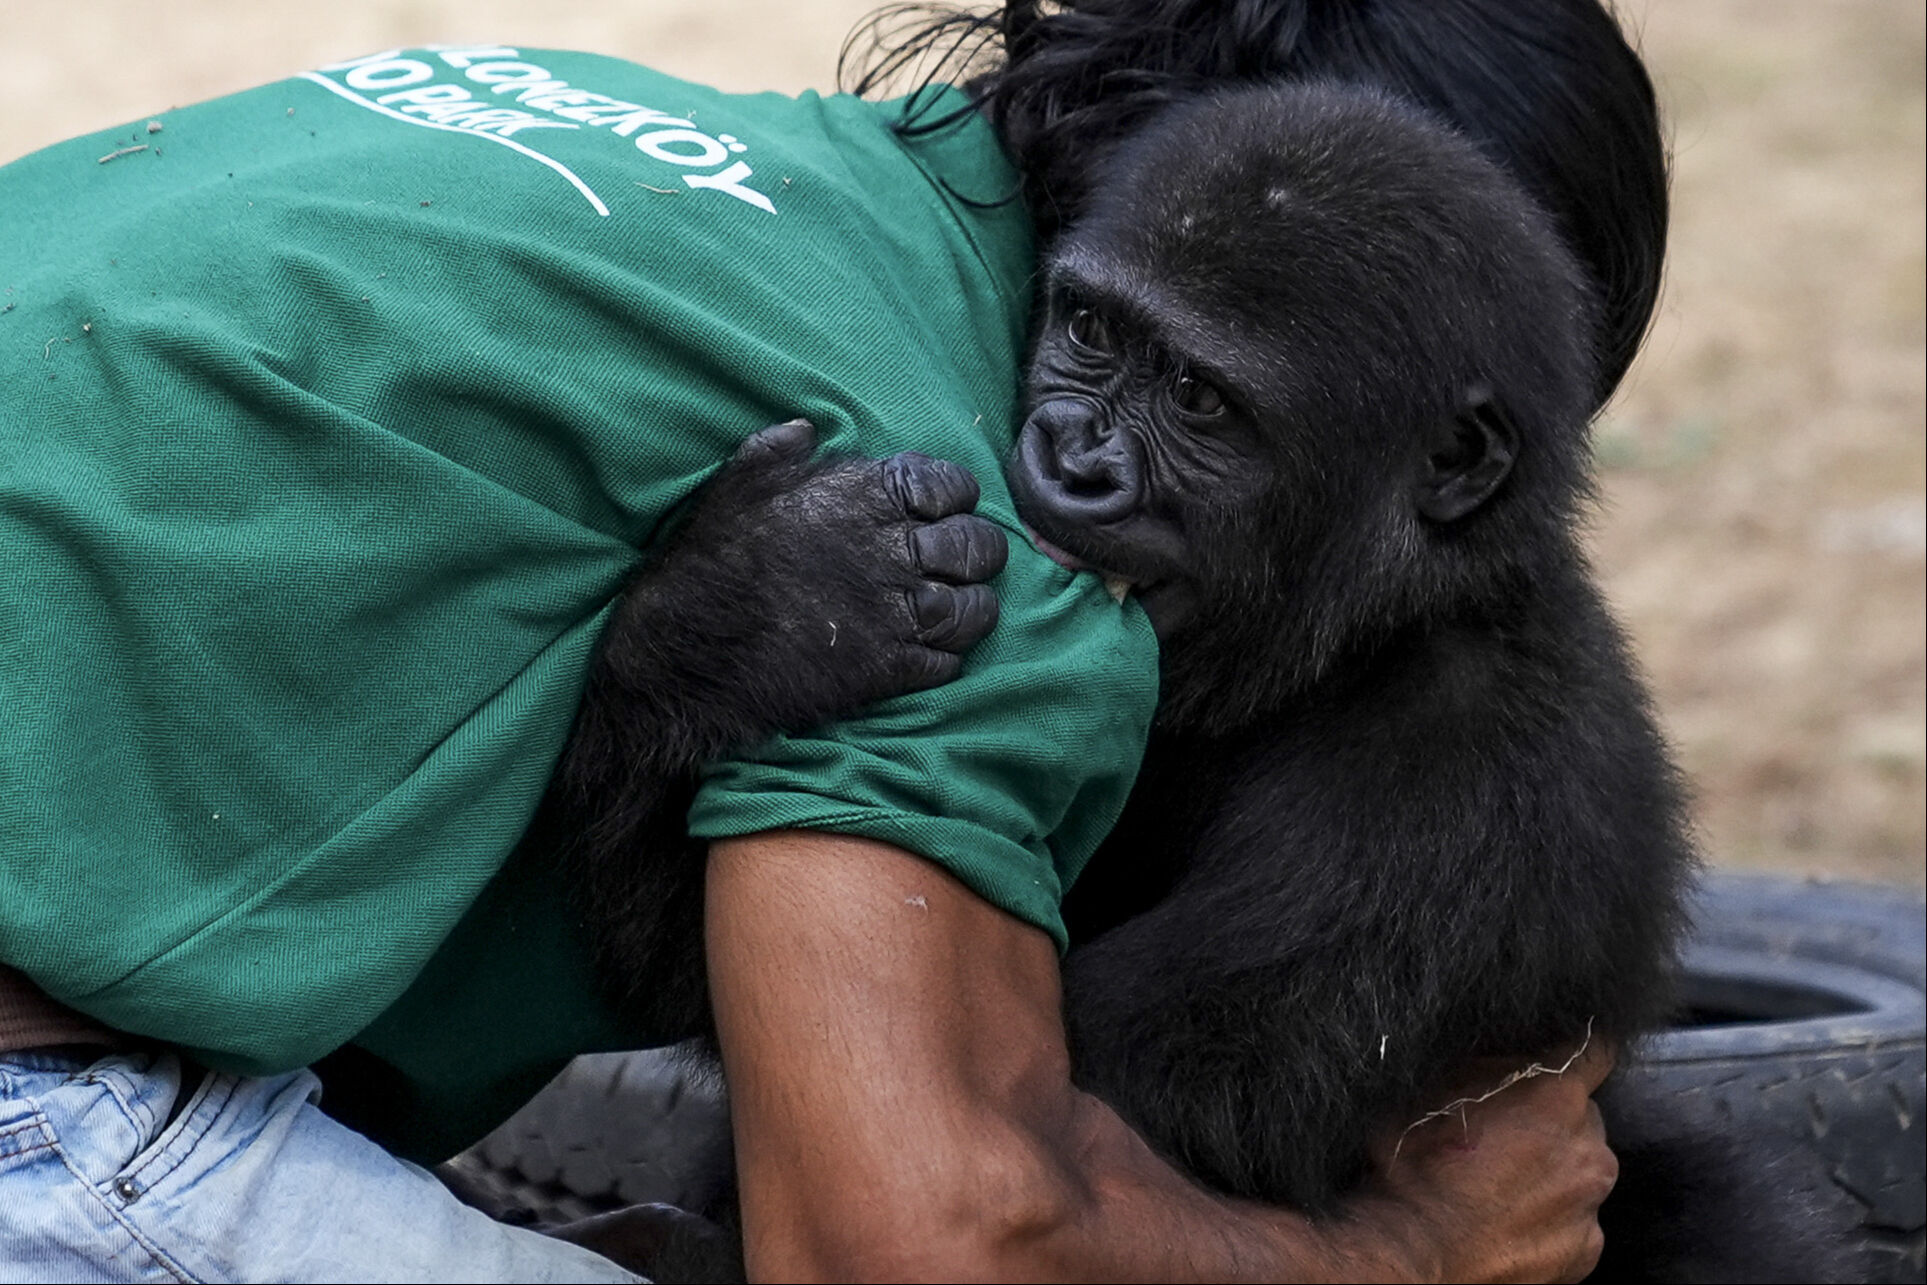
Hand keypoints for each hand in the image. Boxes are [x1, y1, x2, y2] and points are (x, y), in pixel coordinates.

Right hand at [605, 419, 1008, 733]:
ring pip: (976, 608)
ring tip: (954, 609)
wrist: (688, 653)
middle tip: (960, 564)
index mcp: (865, 496)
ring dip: (972, 607)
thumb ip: (778, 452)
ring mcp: (897, 615)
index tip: (942, 511)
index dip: (956, 498)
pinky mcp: (889, 671)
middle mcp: (894, 550)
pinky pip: (949, 663)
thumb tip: (805, 428)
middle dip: (977, 553)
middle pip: (978, 546)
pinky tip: (929, 653)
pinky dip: (947, 658)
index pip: (953, 486)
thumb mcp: (736, 485)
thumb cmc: (709, 562)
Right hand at [1359, 1042, 1618, 1283]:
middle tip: (1506, 1138)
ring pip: (1583, 1171)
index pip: (1596, 1052)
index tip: (1563, 1059)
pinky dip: (1553, 1218)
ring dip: (1555, 1171)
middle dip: (1553, 1121)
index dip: (1577, 1053)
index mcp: (1557, 1098)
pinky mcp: (1586, 1250)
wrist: (1414, 1250)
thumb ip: (1492, 1070)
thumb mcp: (1438, 1091)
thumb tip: (1516, 1066)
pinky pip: (1578, 1221)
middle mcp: (1590, 1149)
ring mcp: (1591, 1205)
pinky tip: (1511, 1222)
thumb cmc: (1418, 1166)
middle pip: (1585, 1119)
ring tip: (1504, 1188)